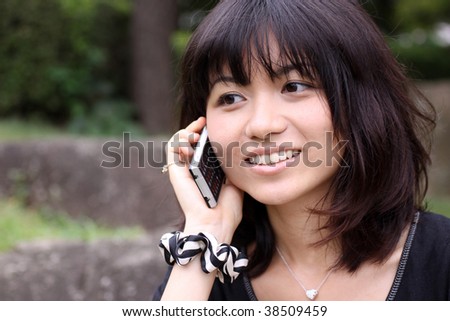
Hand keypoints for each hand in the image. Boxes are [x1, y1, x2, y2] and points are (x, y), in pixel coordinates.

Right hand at [165, 117, 243, 242]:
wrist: (217, 224)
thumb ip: (234, 170)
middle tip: (204, 123)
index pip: (202, 147)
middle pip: (189, 142)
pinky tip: (190, 139)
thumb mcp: (236, 184)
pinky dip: (179, 139)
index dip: (205, 134)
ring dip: (186, 132)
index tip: (213, 126)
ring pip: (178, 143)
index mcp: (206, 172)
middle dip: (195, 129)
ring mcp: (184, 170)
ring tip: (197, 132)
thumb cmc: (227, 210)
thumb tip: (239, 154)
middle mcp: (193, 170)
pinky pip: (172, 149)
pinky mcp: (176, 172)